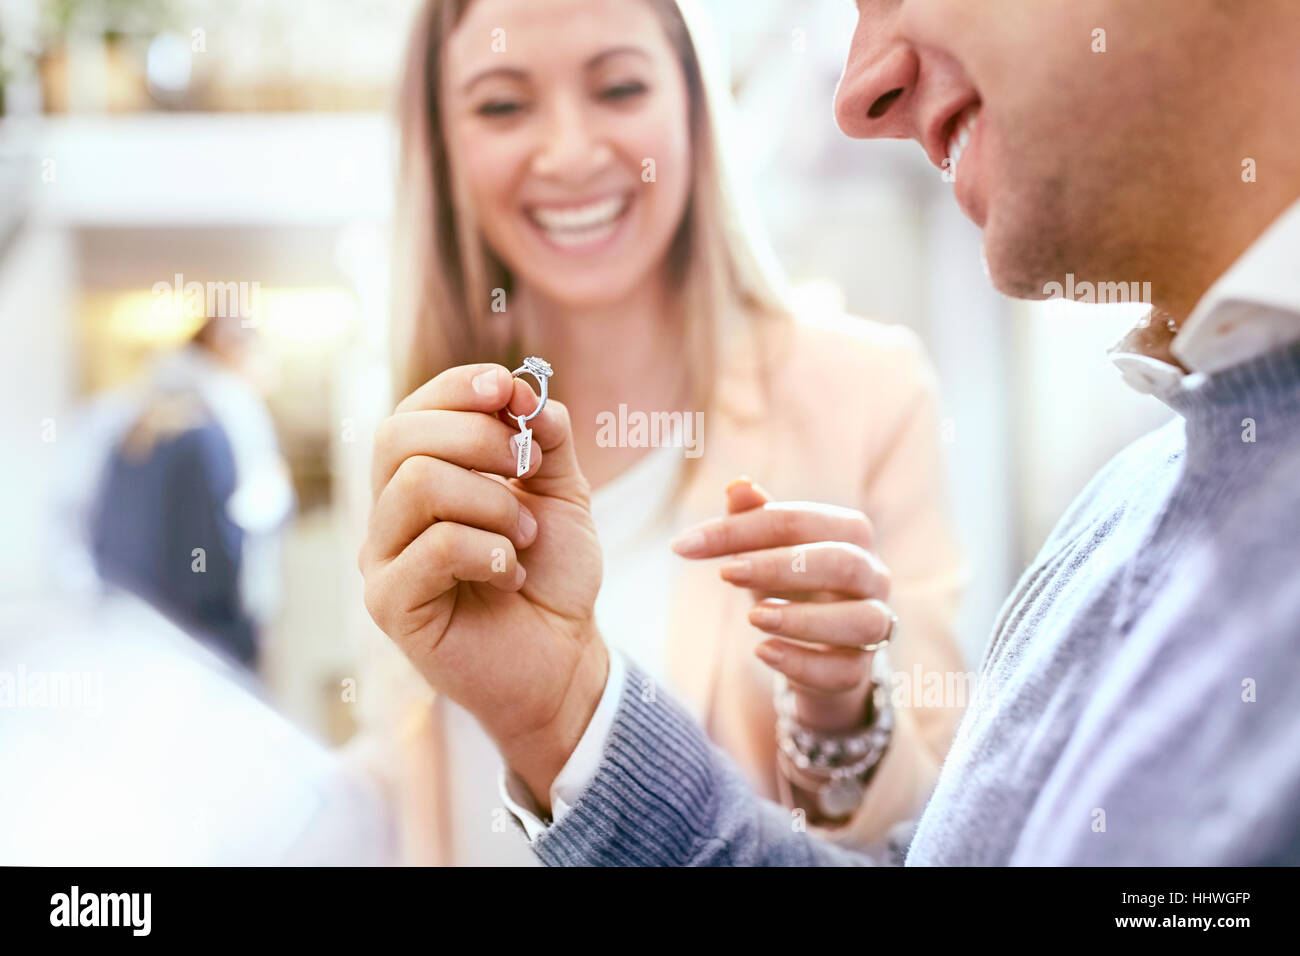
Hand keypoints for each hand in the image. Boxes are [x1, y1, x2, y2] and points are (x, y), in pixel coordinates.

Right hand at [359, 363, 605, 805]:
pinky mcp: (390, 604)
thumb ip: (545, 439)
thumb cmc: (552, 578)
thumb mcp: (561, 494)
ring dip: (492, 502)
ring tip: (525, 537)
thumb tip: (520, 390)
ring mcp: (381, 559)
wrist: (565, 659)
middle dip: (479, 439)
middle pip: (400, 437)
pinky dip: (490, 552)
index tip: (509, 388)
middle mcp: (388, 514)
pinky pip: (434, 547)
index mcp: (420, 479)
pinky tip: (511, 575)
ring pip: (418, 485)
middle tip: (529, 472)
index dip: (457, 389)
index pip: (411, 412)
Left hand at [672, 477, 892, 732]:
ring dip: (802, 618)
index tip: (685, 544)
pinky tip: (763, 652)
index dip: (743, 529)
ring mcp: (874, 625)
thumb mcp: (769, 551)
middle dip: (780, 566)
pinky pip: (845, 671)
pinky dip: (804, 663)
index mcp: (850, 534)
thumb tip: (737, 485)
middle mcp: (873, 576)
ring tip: (752, 616)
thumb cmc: (793, 585)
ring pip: (861, 620)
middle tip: (725, 573)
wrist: (819, 648)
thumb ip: (755, 518)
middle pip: (843, 563)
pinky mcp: (861, 670)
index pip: (801, 520)